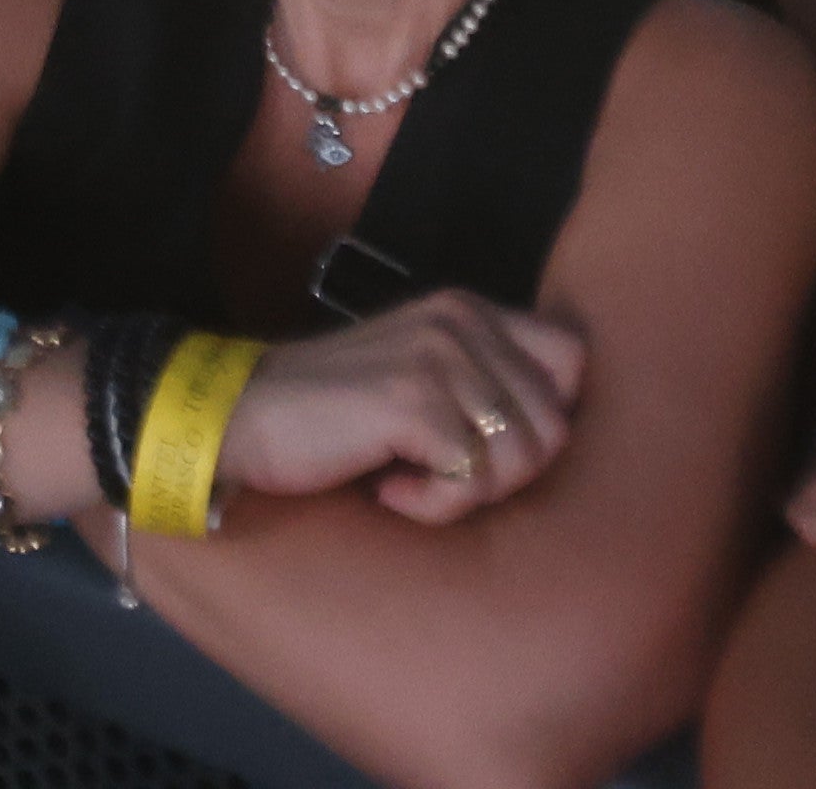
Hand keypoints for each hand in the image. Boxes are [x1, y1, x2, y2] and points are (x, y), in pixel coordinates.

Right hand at [208, 287, 586, 524]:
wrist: (241, 416)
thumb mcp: (419, 376)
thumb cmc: (334, 415)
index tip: (492, 448)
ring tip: (411, 480)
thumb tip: (556, 435)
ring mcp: (439, 358)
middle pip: (555, 425)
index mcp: (470, 310)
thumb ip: (481, 381)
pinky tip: (390, 491)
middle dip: (505, 474)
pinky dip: (434, 505)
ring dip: (466, 493)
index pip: (574, 358)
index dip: (549, 418)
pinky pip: (471, 481)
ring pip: (520, 459)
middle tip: (443, 475)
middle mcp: (462, 322)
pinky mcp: (413, 402)